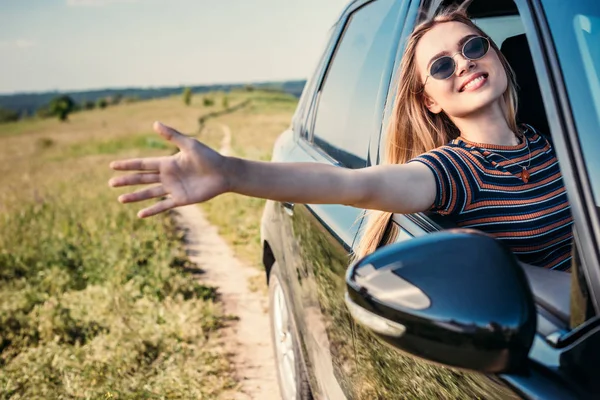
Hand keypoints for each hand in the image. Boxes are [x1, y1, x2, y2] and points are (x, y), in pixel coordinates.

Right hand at [108, 121, 228, 217]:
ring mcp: (173, 188)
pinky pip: (163, 205)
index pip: (143, 164)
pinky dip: (152, 210)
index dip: (128, 165)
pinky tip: (140, 214)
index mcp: (167, 162)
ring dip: (135, 196)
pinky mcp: (181, 199)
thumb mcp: (189, 144)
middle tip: (111, 183)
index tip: (112, 166)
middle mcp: (168, 176)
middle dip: (127, 181)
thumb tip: (155, 123)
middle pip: (142, 179)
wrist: (224, 173)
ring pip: (149, 193)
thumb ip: (172, 136)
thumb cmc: (209, 157)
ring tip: (120, 199)